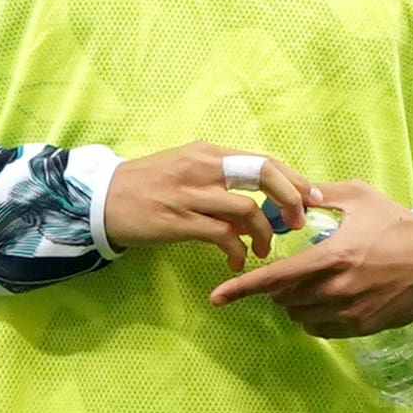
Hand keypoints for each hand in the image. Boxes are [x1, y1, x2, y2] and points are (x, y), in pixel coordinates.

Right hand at [103, 143, 312, 273]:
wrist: (100, 199)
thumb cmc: (145, 185)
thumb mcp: (185, 168)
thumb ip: (220, 176)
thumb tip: (257, 195)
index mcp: (208, 152)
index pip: (263, 160)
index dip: (294, 179)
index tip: (312, 196)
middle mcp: (203, 167)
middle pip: (263, 175)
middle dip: (290, 199)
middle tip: (298, 222)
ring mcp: (191, 194)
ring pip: (247, 209)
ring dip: (264, 233)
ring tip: (263, 249)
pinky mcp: (179, 220)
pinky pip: (223, 236)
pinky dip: (238, 250)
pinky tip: (237, 260)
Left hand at [209, 178, 412, 334]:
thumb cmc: (397, 225)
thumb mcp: (360, 198)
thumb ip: (321, 194)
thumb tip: (292, 190)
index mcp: (330, 258)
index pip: (275, 278)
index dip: (242, 288)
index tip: (217, 297)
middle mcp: (336, 290)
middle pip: (283, 297)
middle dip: (277, 285)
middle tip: (292, 268)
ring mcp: (348, 312)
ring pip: (299, 314)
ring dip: (294, 300)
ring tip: (312, 281)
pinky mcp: (360, 327)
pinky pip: (319, 328)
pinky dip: (313, 316)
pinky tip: (325, 299)